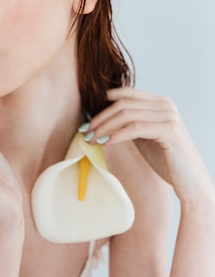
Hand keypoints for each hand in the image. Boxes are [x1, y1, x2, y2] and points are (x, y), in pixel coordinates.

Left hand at [84, 87, 212, 204]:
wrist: (191, 182)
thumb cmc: (166, 160)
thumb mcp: (145, 136)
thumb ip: (130, 124)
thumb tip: (101, 120)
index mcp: (160, 102)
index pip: (127, 93)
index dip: (105, 102)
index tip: (89, 118)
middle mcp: (166, 105)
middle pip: (123, 104)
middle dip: (101, 118)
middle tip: (85, 131)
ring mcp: (169, 116)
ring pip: (127, 115)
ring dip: (105, 127)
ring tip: (91, 139)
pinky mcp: (169, 131)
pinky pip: (135, 128)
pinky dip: (117, 135)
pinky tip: (105, 143)